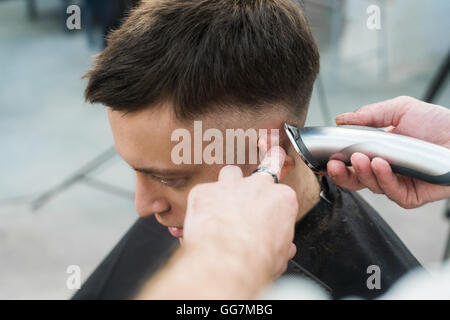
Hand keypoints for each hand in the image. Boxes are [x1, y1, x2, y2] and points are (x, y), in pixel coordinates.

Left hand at [183, 146, 298, 279]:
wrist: (227, 261)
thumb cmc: (255, 260)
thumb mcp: (280, 256)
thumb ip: (281, 244)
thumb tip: (283, 249)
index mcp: (281, 199)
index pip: (282, 194)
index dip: (275, 206)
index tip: (271, 215)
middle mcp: (258, 186)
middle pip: (266, 166)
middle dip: (268, 164)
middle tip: (267, 164)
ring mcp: (229, 185)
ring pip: (231, 173)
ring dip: (229, 186)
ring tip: (224, 204)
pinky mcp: (203, 191)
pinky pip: (203, 194)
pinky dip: (203, 207)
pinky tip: (203, 223)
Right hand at [327, 96, 449, 208]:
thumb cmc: (439, 123)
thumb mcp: (401, 109)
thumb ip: (370, 114)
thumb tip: (341, 119)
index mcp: (378, 152)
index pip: (350, 163)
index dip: (336, 162)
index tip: (323, 157)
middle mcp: (385, 171)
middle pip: (354, 180)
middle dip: (340, 174)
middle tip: (332, 164)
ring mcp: (397, 184)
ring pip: (370, 186)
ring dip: (362, 173)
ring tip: (360, 158)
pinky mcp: (411, 196)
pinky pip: (392, 193)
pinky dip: (383, 179)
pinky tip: (381, 164)